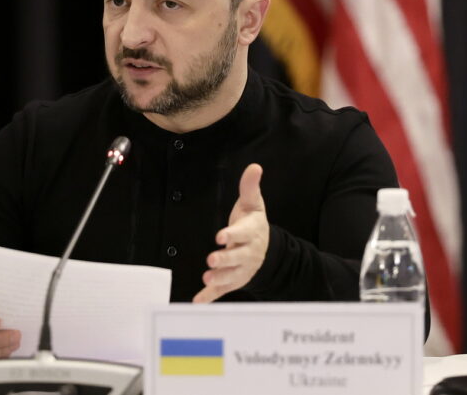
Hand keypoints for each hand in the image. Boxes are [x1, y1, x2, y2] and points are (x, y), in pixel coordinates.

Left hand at [193, 164, 268, 302]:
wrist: (268, 250)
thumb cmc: (254, 223)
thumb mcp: (253, 204)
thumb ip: (250, 187)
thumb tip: (254, 167)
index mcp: (251, 233)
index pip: (243, 233)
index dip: (232, 234)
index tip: (221, 236)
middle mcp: (248, 253)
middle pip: (237, 257)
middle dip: (225, 259)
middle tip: (211, 259)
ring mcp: (241, 269)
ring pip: (231, 275)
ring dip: (219, 278)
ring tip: (207, 278)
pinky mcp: (234, 280)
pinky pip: (222, 290)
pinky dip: (211, 296)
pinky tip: (198, 300)